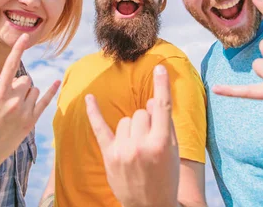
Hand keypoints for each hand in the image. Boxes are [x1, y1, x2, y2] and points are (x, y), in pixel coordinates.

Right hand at [0, 33, 59, 169]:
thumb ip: (1, 90)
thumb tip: (16, 82)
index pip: (10, 66)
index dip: (18, 50)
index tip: (24, 37)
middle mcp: (13, 101)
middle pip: (26, 80)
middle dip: (20, 85)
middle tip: (10, 99)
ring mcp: (23, 112)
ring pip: (34, 90)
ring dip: (28, 94)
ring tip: (16, 109)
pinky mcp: (30, 122)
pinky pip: (44, 101)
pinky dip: (51, 91)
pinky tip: (57, 82)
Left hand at [85, 65, 179, 206]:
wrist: (149, 205)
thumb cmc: (166, 177)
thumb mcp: (173, 152)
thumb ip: (165, 124)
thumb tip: (151, 102)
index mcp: (161, 143)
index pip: (161, 107)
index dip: (161, 86)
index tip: (159, 68)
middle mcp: (141, 145)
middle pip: (141, 113)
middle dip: (146, 121)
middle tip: (150, 141)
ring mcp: (123, 150)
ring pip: (125, 120)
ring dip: (131, 127)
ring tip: (137, 147)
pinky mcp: (109, 155)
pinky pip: (100, 128)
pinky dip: (94, 113)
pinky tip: (89, 98)